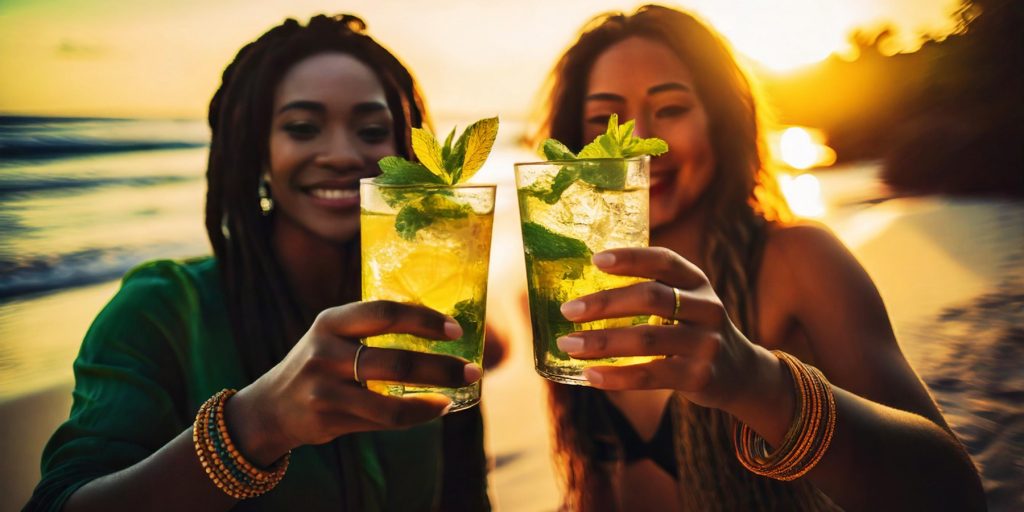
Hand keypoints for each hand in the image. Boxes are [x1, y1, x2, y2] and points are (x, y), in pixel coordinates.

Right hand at [226, 301, 482, 465]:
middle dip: (440, 365)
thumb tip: (439, 329)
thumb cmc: (319, 366)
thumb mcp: (334, 337)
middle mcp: (325, 351)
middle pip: (394, 359)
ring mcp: (324, 387)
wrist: (270, 408)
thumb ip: (371, 331)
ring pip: (391, 396)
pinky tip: (437, 408)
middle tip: (471, 368)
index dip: (424, 320)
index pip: (384, 312)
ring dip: (433, 393)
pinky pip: (384, 418)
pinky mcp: (328, 417)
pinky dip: (417, 414)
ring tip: (458, 390)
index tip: (456, 329)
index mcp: (331, 320)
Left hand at [555, 247, 774, 412]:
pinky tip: (590, 374)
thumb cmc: (692, 330)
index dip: (631, 258)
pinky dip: (616, 376)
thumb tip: (582, 291)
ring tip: (569, 344)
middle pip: (651, 297)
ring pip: (647, 338)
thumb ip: (650, 291)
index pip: (664, 260)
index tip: (596, 260)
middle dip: (605, 303)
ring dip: (601, 341)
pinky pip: (651, 375)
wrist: (739, 373)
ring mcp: (706, 343)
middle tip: (568, 310)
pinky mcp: (699, 377)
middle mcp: (706, 307)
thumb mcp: (684, 302)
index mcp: (697, 281)